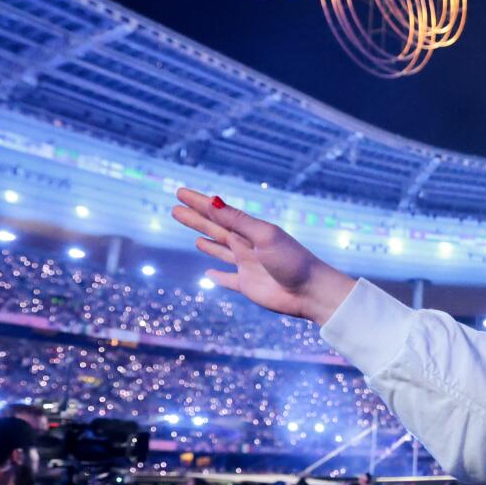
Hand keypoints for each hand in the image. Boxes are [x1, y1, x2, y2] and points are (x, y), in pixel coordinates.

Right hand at [173, 189, 356, 325]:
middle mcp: (247, 245)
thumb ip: (237, 220)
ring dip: (206, 243)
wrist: (311, 292)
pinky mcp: (247, 286)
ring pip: (220, 251)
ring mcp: (247, 266)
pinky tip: (209, 273)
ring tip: (195, 237)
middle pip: (215, 229)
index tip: (180, 192)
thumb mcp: (264, 235)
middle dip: (196, 220)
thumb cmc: (292, 260)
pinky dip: (218, 277)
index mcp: (251, 230)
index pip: (218, 213)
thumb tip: (211, 201)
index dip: (198, 203)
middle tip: (175, 209)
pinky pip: (228, 280)